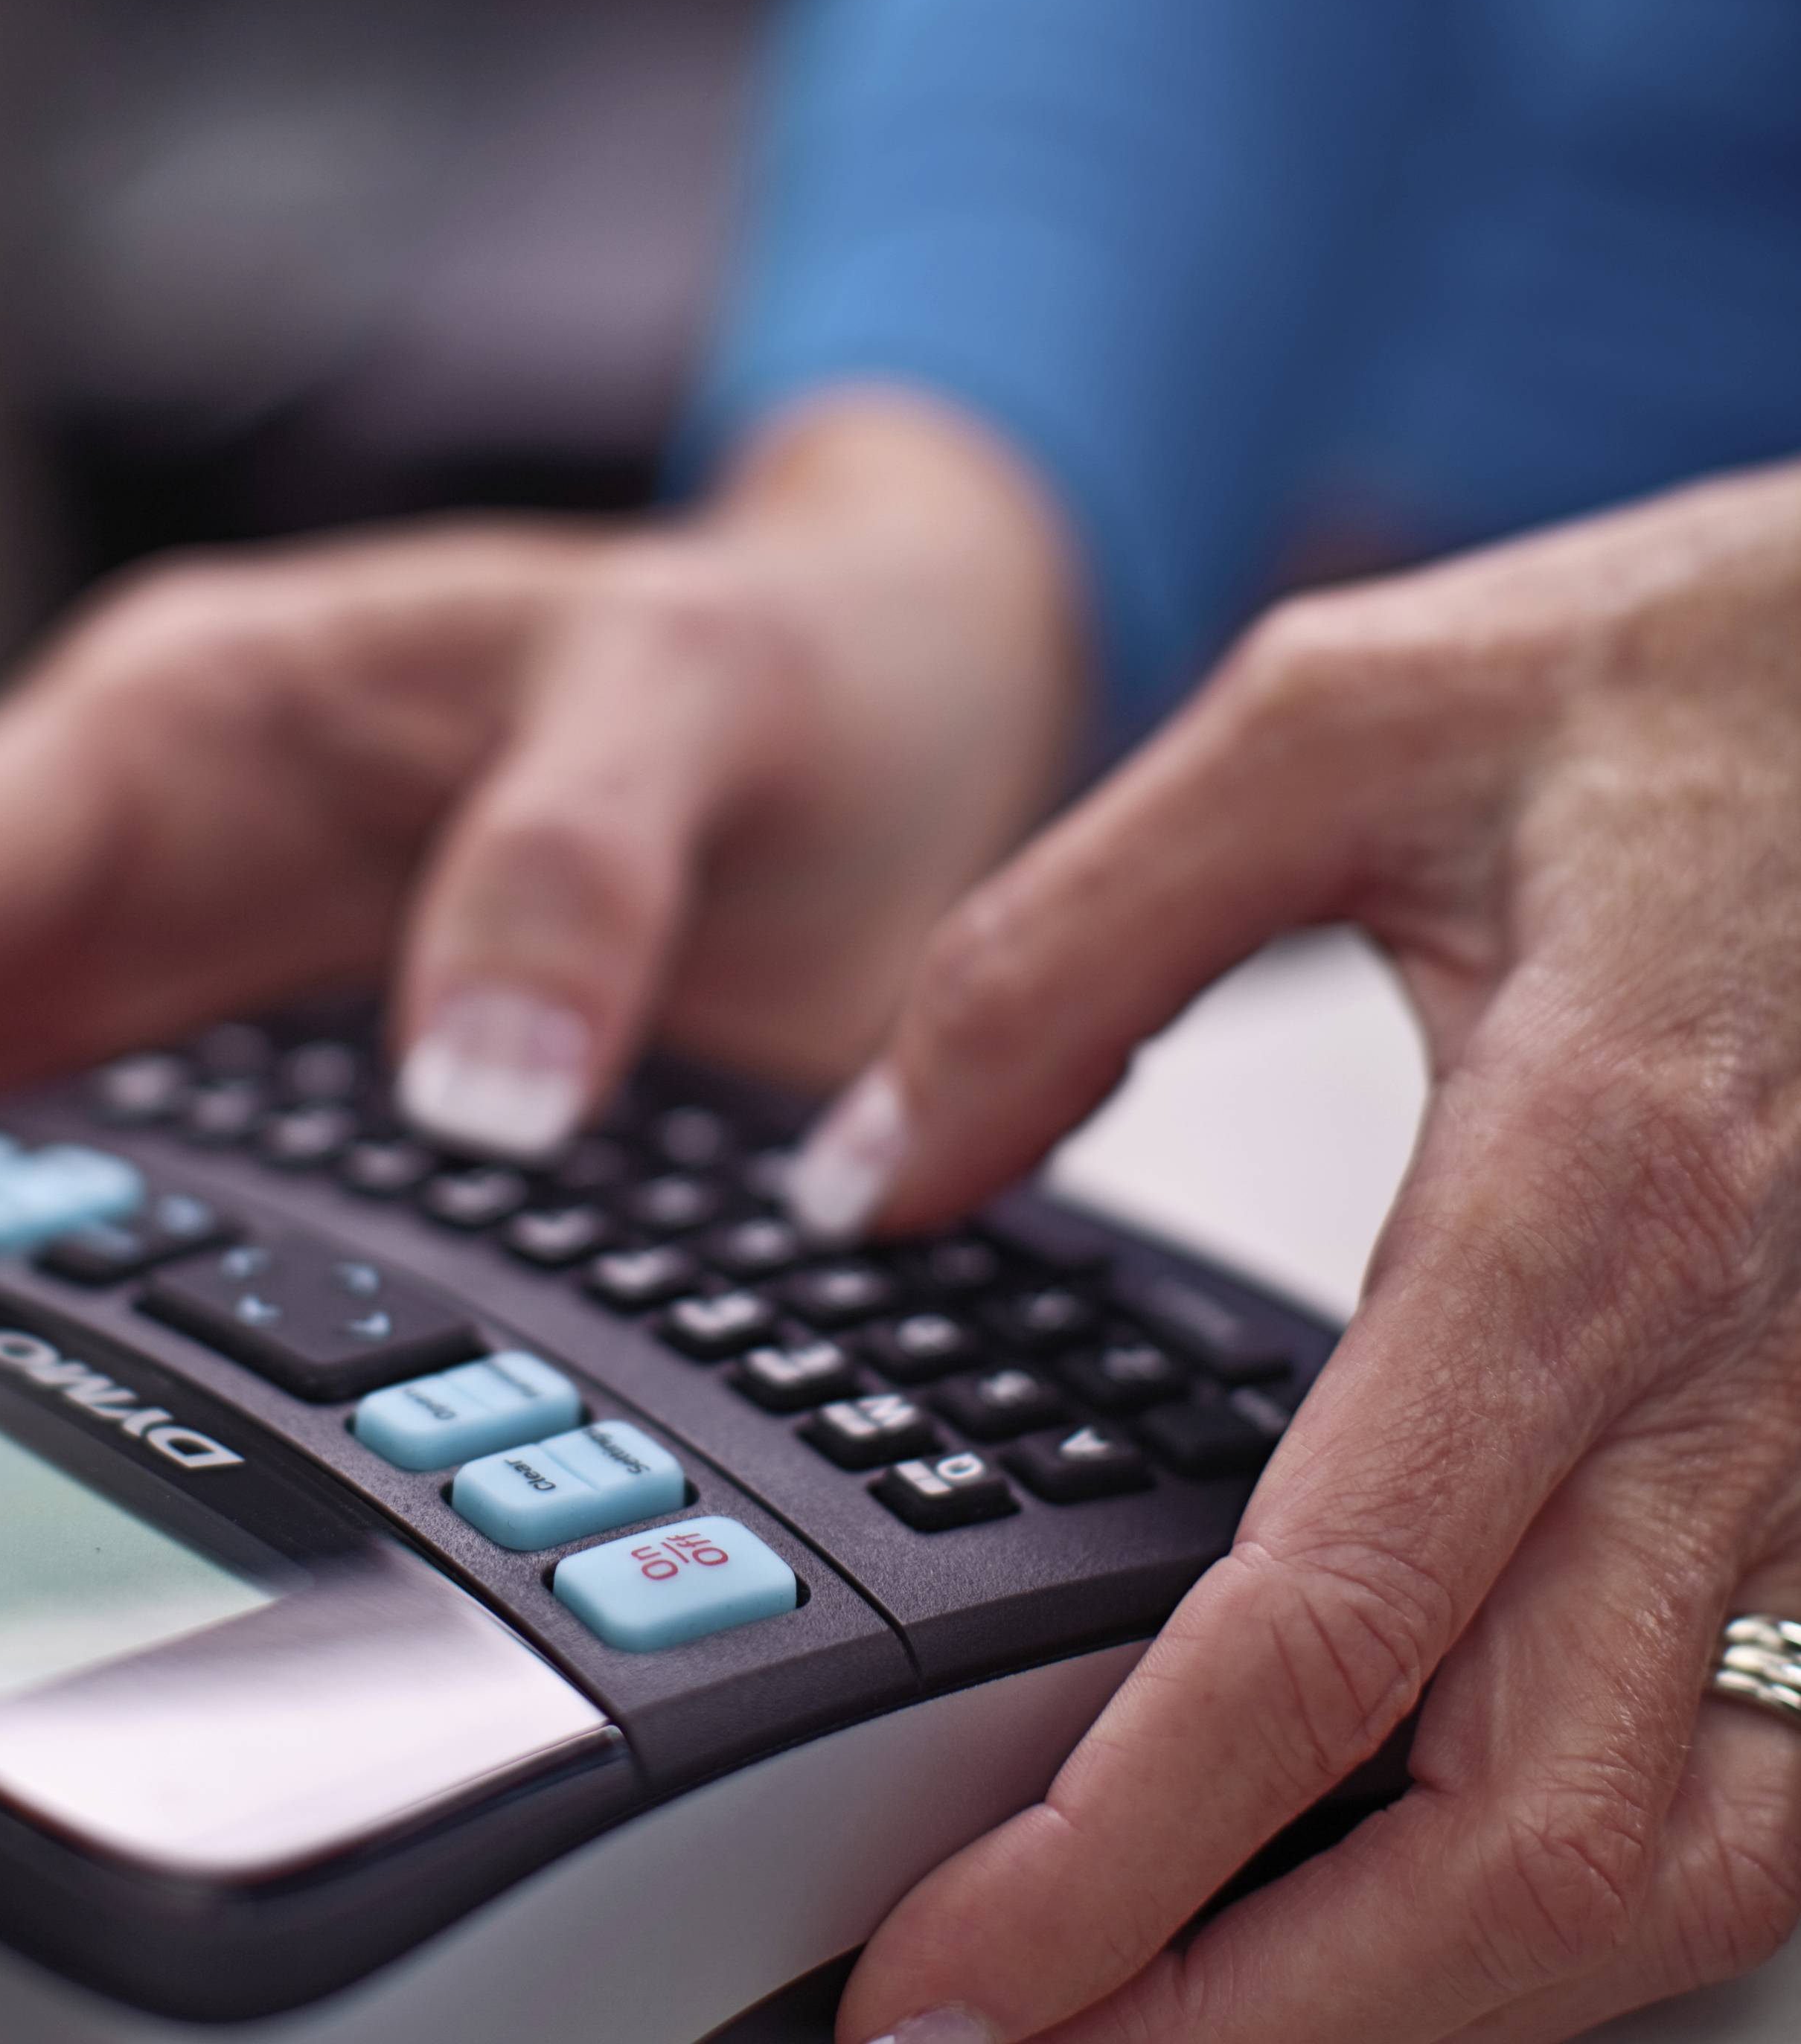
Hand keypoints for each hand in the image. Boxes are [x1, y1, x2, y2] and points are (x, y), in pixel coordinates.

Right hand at [0, 389, 1081, 1218]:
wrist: (902, 704)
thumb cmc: (785, 654)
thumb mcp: (690, 694)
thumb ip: (581, 870)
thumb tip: (477, 1100)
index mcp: (203, 713)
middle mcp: (192, 844)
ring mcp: (257, 967)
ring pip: (38, 1127)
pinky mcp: (345, 1071)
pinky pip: (197, 1190)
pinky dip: (133, 1286)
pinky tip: (133, 1400)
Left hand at [791, 465, 1800, 2043]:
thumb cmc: (1684, 672)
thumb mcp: (1321, 733)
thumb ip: (1059, 954)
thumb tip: (871, 1168)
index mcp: (1578, 1192)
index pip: (1325, 1631)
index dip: (1117, 1853)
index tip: (952, 1972)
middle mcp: (1751, 1363)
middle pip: (1528, 1840)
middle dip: (1263, 2015)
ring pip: (1685, 1855)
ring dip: (1439, 1997)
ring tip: (1195, 2017)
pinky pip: (1771, 1757)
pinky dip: (1598, 1886)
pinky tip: (1438, 1888)